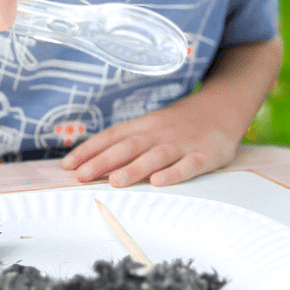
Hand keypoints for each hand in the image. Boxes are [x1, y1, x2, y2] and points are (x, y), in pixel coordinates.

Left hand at [60, 94, 240, 187]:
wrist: (221, 107)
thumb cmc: (180, 123)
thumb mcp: (152, 126)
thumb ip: (127, 143)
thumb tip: (92, 162)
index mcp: (144, 125)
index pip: (112, 136)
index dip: (89, 150)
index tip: (67, 166)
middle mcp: (159, 133)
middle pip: (128, 146)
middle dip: (103, 161)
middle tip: (81, 177)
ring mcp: (182, 143)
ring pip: (155, 156)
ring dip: (134, 168)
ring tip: (115, 182)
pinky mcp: (204, 155)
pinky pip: (188, 165)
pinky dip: (173, 173)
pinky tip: (159, 182)